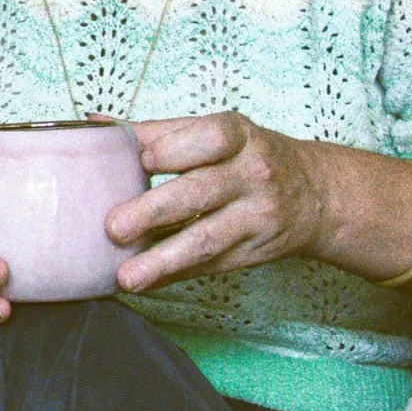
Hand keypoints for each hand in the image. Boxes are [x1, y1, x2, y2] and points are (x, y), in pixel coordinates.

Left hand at [107, 111, 330, 294]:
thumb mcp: (219, 133)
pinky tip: (146, 283)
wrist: (316, 195)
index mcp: (239, 137)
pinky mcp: (253, 253)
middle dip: (154, 211)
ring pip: (206, 239)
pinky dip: (174, 276)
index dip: (175, 149)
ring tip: (127, 276)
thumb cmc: (251, 156)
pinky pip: (209, 266)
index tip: (142, 160)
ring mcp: (256, 217)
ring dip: (162, 260)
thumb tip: (95, 127)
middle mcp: (253, 175)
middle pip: (201, 192)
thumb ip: (159, 131)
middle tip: (114, 227)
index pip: (209, 138)